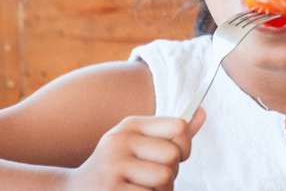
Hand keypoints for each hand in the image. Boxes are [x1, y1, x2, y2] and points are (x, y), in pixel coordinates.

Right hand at [63, 107, 205, 190]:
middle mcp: (120, 141)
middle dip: (171, 172)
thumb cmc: (117, 167)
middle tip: (152, 177)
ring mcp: (112, 167)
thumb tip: (203, 112)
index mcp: (131, 125)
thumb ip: (171, 132)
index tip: (175, 156)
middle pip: (173, 156)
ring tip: (142, 187)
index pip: (179, 126)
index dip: (185, 146)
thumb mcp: (139, 142)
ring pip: (165, 178)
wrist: (73, 190)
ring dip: (161, 189)